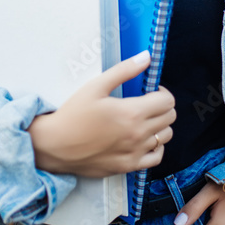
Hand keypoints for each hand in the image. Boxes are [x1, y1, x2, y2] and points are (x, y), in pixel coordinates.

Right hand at [28, 50, 175, 177]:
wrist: (54, 146)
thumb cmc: (73, 114)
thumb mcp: (96, 86)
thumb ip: (124, 70)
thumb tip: (146, 57)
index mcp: (132, 113)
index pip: (167, 101)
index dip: (162, 92)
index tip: (151, 90)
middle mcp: (138, 135)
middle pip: (170, 118)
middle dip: (163, 106)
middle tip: (147, 103)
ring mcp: (134, 153)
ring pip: (165, 137)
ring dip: (161, 125)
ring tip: (145, 119)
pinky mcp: (128, 167)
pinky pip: (156, 158)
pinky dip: (157, 147)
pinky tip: (145, 139)